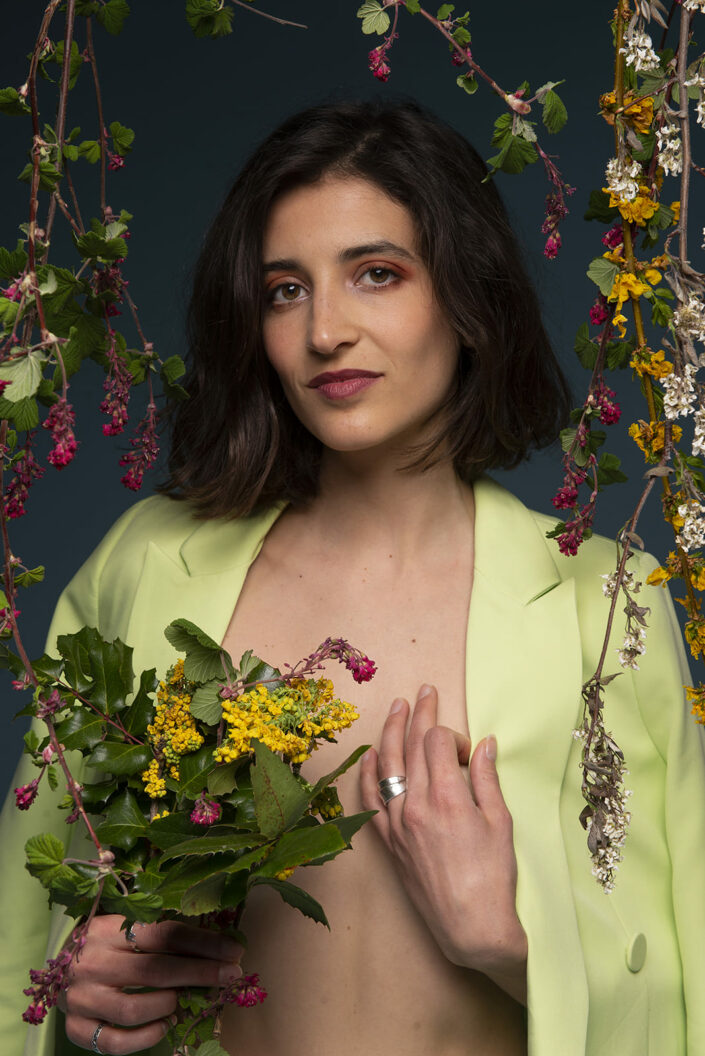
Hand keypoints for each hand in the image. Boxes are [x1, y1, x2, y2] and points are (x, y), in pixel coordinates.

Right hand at [58, 914, 242, 1053]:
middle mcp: (92, 963)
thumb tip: (218, 949)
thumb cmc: (107, 944)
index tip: (234, 952)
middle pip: (155, 970)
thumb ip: (165, 937)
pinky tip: (164, 1025)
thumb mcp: (130, 928)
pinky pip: (114, 1042)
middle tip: (230, 975)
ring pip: (134, 1009)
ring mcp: (81, 998)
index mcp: (108, 929)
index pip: (164, 935)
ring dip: (169, 1005)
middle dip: (200, 973)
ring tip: (184, 1001)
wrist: (61, 966)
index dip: (203, 943)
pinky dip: (146, 1037)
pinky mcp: (75, 1028)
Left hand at [360, 684, 526, 1004]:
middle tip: (426, 691)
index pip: (437, 741)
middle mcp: (416, 804)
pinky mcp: (389, 840)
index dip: (451, 733)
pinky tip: (371, 754)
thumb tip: (485, 743)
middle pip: (412, 745)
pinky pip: (369, 799)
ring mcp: (397, 822)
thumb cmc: (493, 877)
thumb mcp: (501, 822)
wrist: (471, 927)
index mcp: (447, 796)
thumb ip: (488, 778)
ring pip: (387, 764)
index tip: (466, 748)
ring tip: (397, 707)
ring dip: (392, 731)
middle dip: (420, 713)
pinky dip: (368, 773)